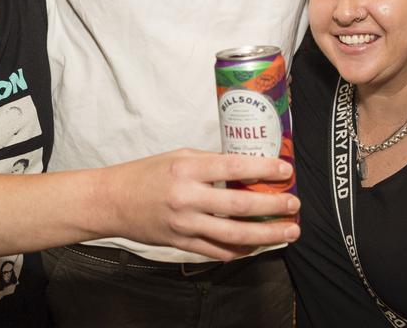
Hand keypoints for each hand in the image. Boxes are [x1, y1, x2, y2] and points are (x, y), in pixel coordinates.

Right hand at [104, 149, 299, 260]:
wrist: (112, 201)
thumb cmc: (144, 174)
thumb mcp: (177, 156)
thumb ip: (208, 162)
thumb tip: (244, 166)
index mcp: (186, 168)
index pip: (233, 167)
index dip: (264, 168)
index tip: (286, 170)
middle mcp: (187, 197)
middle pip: (240, 206)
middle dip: (273, 207)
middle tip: (294, 205)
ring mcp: (185, 224)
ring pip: (234, 235)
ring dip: (267, 235)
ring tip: (288, 231)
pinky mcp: (181, 243)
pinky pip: (218, 251)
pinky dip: (242, 250)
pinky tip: (258, 245)